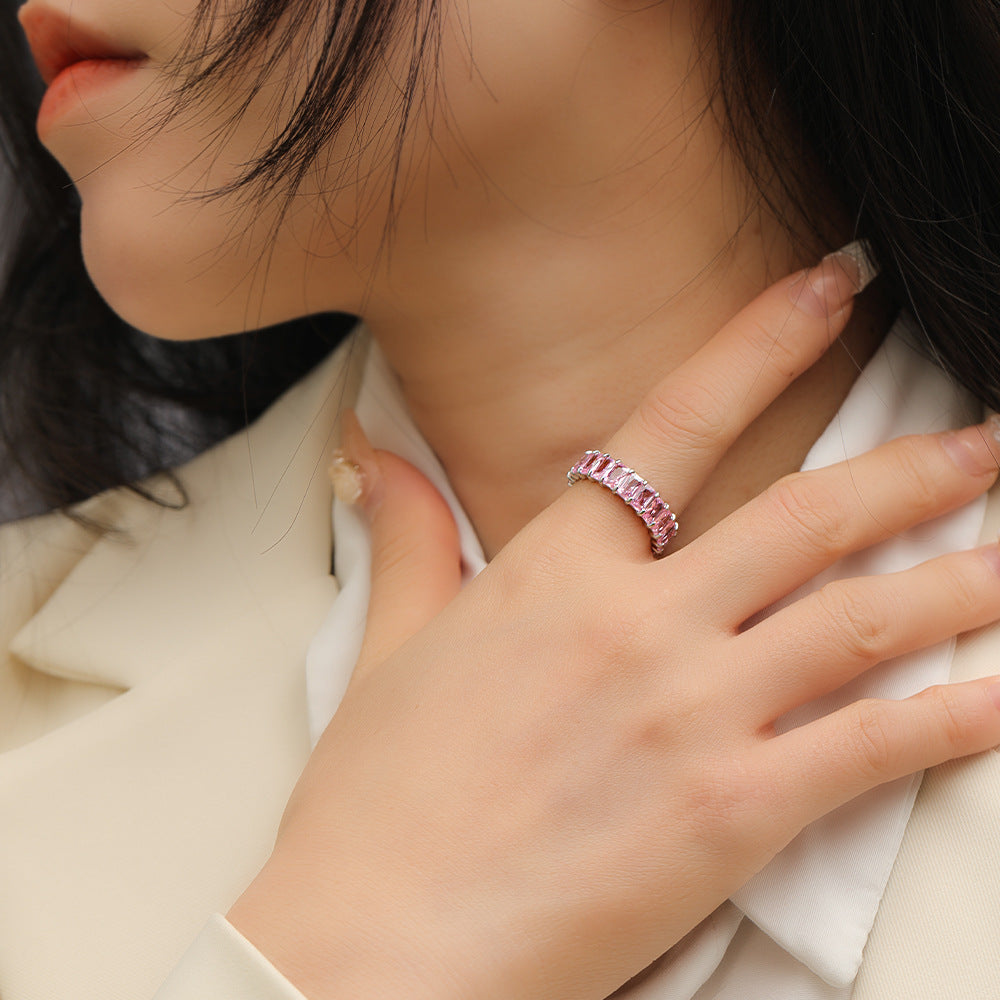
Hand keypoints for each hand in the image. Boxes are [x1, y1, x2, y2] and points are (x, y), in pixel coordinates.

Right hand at [229, 254, 999, 999]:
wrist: (376, 941)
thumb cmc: (379, 802)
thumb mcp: (389, 650)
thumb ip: (408, 539)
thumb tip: (376, 456)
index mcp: (553, 576)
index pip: (678, 425)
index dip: (764, 345)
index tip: (833, 289)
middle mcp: (639, 626)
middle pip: (806, 519)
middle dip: (910, 469)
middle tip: (982, 440)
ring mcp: (693, 715)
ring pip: (861, 621)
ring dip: (955, 580)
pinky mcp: (734, 814)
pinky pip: (873, 746)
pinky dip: (955, 717)